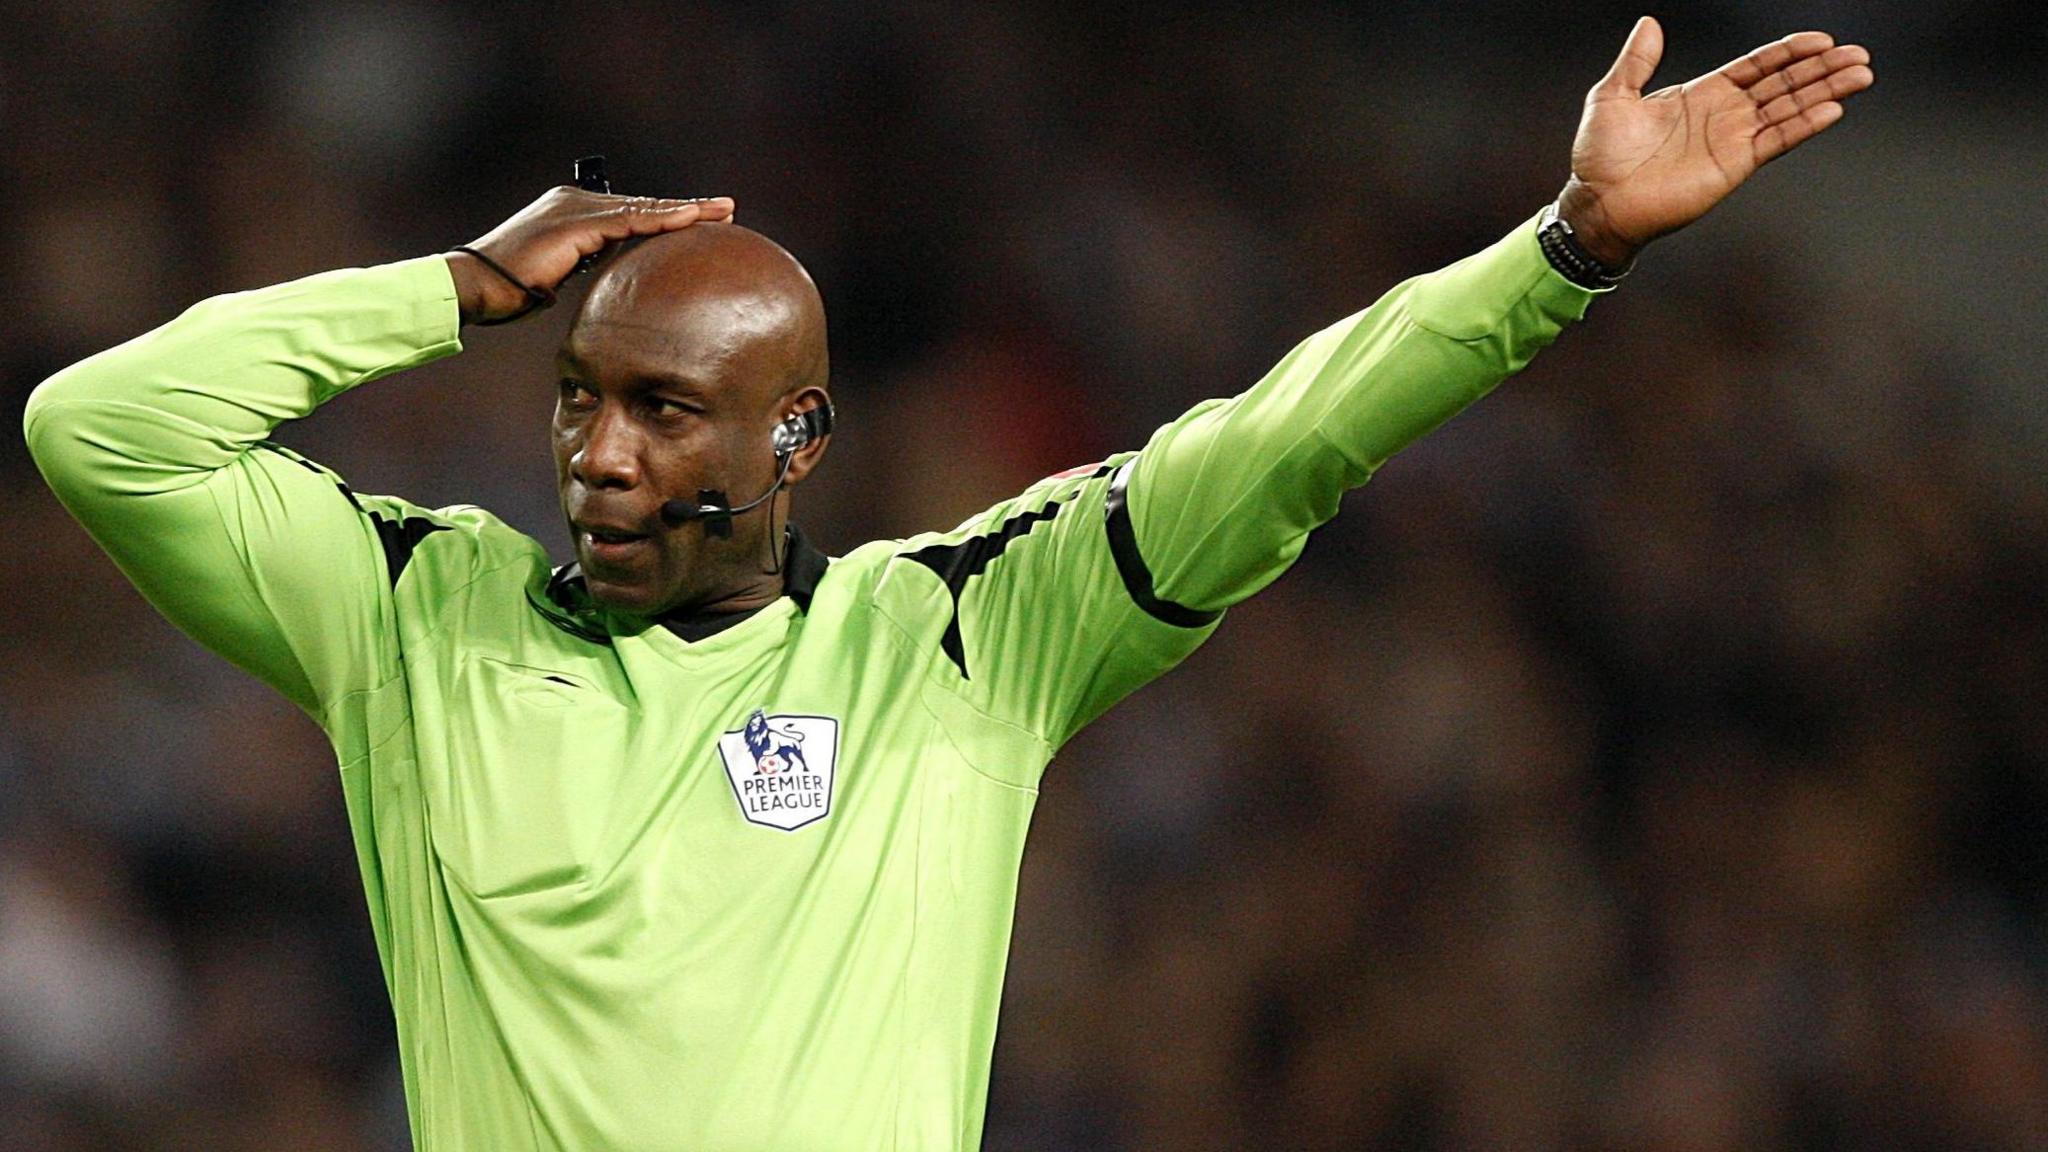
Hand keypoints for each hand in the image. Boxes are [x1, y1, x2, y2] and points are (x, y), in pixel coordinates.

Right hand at [446, 188, 735, 324]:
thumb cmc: (510, 290)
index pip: (632, 213)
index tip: (703, 222)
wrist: (475, 286)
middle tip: (726, 210)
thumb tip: (615, 281)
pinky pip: (629, 221)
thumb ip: (585, 266)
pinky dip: (662, 220)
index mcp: (573, 212)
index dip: (668, 217)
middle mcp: (576, 202)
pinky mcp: (576, 224)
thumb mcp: (557, 275)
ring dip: (685, 211)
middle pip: (643, 205)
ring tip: (721, 212)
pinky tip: (691, 220)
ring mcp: (576, 209)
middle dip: (686, 209)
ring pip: (643, 209)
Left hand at [1557, 17, 1873, 267]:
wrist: (1598, 201)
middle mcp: (1724, 115)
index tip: (1821, 40)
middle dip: (1821, 69)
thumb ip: (1636, 61)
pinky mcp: (1733, 165)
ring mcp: (1732, 140)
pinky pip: (1775, 140)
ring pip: (1788, 109)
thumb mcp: (1612, 96)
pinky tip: (1832, 110)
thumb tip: (1649, 23)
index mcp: (1702, 93)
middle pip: (1783, 84)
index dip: (1788, 52)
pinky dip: (1804, 125)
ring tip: (1861, 74)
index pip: (1757, 67)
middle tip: (1858, 55)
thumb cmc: (1600, 156)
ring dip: (1825, 92)